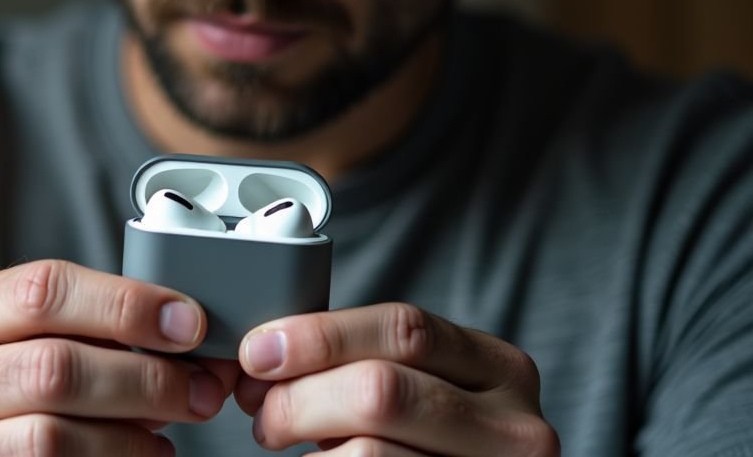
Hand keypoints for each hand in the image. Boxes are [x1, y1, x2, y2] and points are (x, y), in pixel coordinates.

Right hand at [0, 260, 238, 454]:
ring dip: (130, 436)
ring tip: (167, 432)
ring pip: (51, 436)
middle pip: (54, 367)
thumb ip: (78, 328)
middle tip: (201, 389)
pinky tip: (137, 456)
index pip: (43, 290)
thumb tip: (179, 330)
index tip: (187, 323)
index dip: (126, 305)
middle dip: (145, 377)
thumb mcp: (11, 343)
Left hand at [233, 303, 559, 455]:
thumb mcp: (418, 387)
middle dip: (301, 398)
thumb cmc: (427, 443)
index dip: (320, 336)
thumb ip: (362, 361)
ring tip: (289, 445)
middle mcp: (515, 425)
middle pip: (382, 390)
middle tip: (264, 415)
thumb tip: (265, 356)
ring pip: (370, 451)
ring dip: (307, 447)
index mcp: (499, 368)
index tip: (259, 351)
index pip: (403, 328)